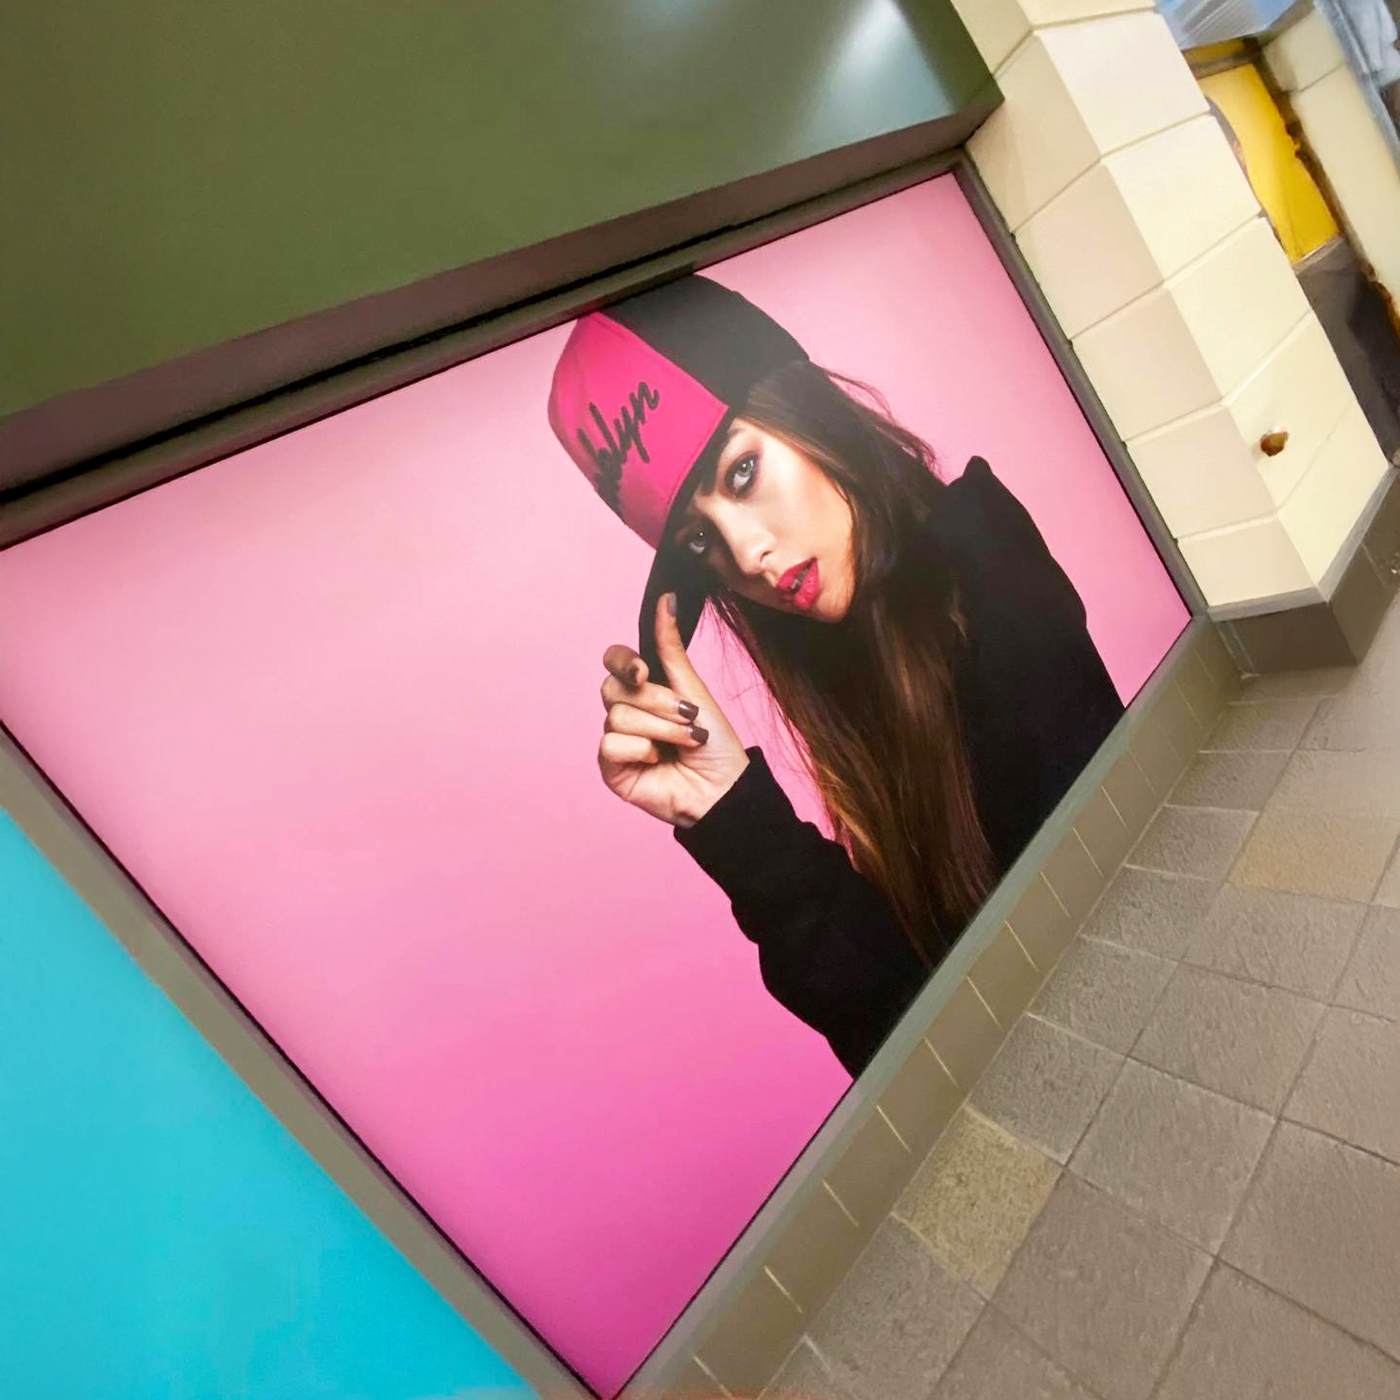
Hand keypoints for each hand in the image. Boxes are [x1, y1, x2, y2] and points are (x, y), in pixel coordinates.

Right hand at [597, 594, 749, 826]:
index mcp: (645, 689)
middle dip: (655, 701)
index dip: (622, 661)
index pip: (614, 661)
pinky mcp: (612, 768)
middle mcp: (627, 711)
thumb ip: (670, 647)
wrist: (724, 788)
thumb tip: (666, 598)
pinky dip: (641, 751)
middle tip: (686, 716)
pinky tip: (658, 762)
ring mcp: (617, 739)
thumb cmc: (715, 743)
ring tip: (685, 742)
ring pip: (616, 717)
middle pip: (613, 688)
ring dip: (659, 729)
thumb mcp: (693, 688)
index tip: (642, 671)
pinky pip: (610, 745)